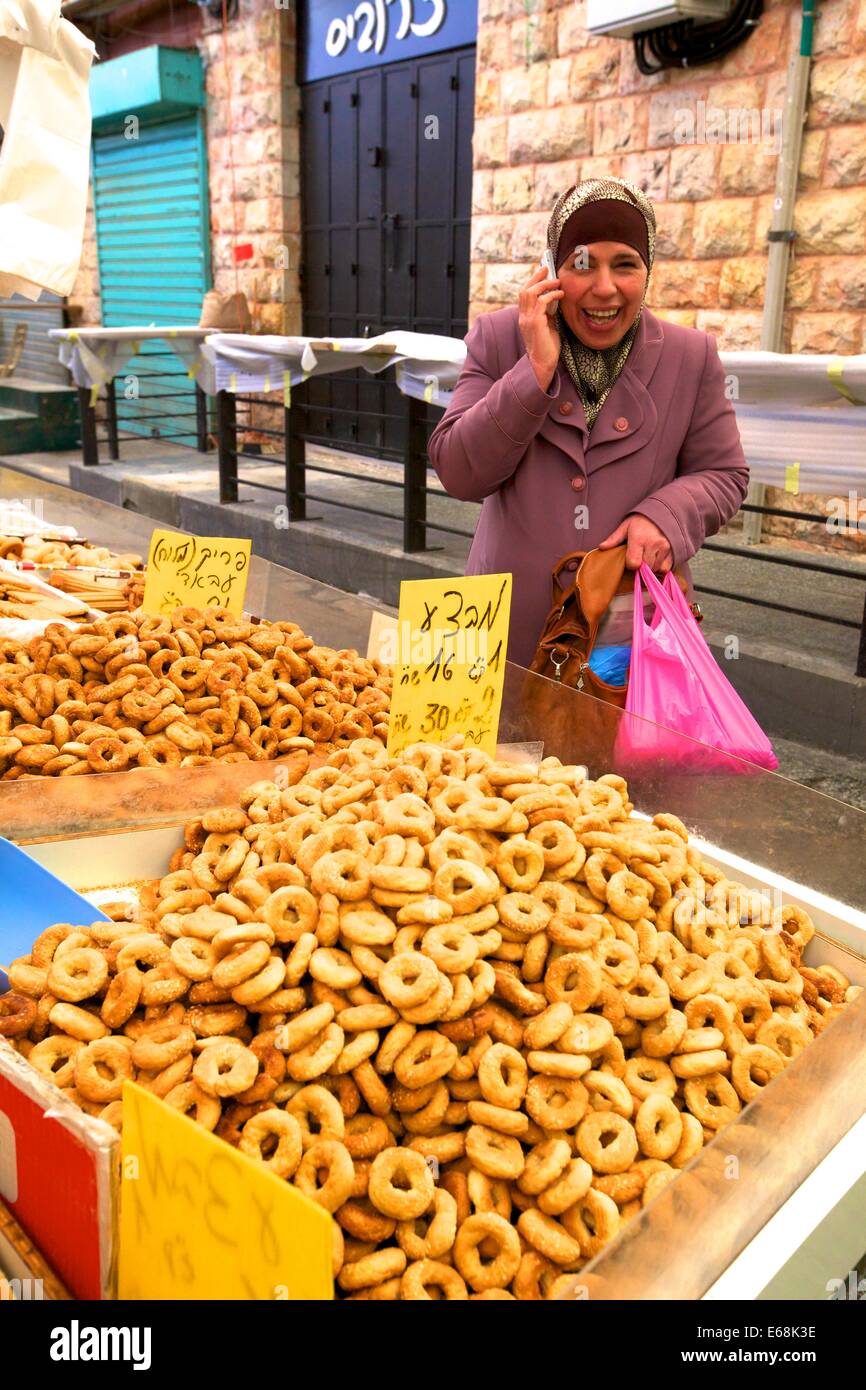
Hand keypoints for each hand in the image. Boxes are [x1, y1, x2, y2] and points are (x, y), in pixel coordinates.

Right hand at [518, 265, 563, 391]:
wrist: (543, 364)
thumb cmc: (547, 348)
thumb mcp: (548, 326)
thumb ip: (548, 314)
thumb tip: (555, 301)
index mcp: (525, 317)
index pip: (525, 294)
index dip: (533, 281)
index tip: (543, 272)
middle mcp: (523, 317)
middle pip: (525, 290)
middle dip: (536, 277)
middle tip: (548, 268)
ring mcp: (527, 320)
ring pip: (530, 293)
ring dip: (544, 284)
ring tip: (557, 281)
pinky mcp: (535, 323)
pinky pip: (541, 302)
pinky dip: (551, 295)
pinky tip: (560, 295)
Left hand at [598, 515, 673, 571]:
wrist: (664, 511)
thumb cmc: (642, 520)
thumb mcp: (626, 526)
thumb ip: (614, 538)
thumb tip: (601, 547)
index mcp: (639, 538)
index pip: (633, 563)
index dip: (630, 564)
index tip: (630, 558)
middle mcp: (653, 544)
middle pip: (644, 567)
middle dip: (640, 565)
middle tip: (640, 556)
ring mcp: (664, 547)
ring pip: (655, 568)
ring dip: (650, 566)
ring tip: (648, 555)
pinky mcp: (673, 551)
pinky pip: (665, 567)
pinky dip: (661, 566)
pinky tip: (657, 558)